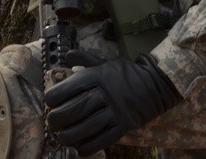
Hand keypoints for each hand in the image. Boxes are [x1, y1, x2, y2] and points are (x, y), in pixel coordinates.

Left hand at [45, 52, 179, 154]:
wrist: (156, 84)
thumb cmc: (126, 74)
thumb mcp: (106, 62)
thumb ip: (85, 60)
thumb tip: (67, 56)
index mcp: (96, 77)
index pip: (68, 89)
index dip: (53, 98)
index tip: (49, 102)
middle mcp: (103, 94)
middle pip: (74, 110)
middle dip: (58, 119)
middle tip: (52, 123)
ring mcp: (114, 111)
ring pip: (86, 127)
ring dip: (70, 136)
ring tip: (62, 138)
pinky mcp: (124, 126)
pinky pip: (103, 139)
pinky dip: (88, 146)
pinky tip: (79, 149)